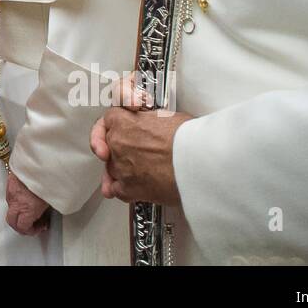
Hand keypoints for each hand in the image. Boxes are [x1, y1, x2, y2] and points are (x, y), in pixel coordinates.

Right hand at [5, 170, 50, 234]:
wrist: (41, 159)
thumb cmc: (48, 177)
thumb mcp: (51, 199)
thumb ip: (45, 210)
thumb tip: (45, 214)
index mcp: (27, 208)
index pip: (22, 227)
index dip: (31, 231)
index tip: (40, 228)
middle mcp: (16, 201)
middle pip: (12, 221)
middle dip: (21, 226)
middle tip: (31, 225)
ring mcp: (11, 191)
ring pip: (10, 208)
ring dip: (19, 212)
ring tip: (30, 209)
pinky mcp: (10, 181)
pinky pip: (10, 196)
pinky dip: (17, 200)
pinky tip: (26, 196)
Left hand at [90, 76, 191, 206]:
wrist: (198, 162)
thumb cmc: (188, 138)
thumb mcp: (167, 116)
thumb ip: (150, 120)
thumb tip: (156, 126)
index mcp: (122, 121)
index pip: (109, 119)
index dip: (119, 122)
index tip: (125, 125)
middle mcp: (116, 143)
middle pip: (109, 144)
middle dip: (121, 147)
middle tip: (135, 149)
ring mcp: (120, 167)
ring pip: (112, 168)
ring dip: (122, 169)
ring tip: (140, 171)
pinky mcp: (128, 189)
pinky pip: (117, 190)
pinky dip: (123, 190)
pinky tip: (132, 189)